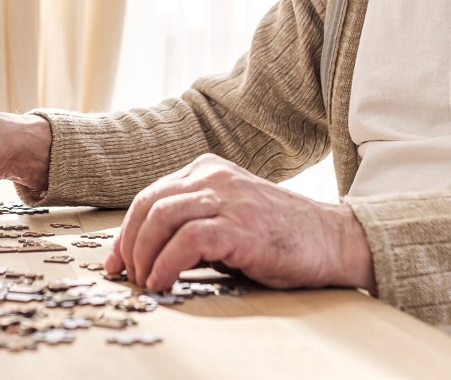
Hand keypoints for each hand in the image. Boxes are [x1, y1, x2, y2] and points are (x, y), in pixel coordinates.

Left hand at [105, 154, 375, 292]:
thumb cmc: (280, 234)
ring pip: (160, 218)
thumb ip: (194, 219)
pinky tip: (164, 281)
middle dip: (129, 244)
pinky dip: (166, 264)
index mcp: (207, 169)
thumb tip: (148, 252)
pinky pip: (186, 241)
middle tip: (126, 274)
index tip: (117, 260)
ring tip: (146, 281)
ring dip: (144, 256)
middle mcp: (213, 176)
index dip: (127, 231)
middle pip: (148, 205)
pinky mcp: (239, 226)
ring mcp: (226, 198)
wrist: (332, 239)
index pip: (150, 196)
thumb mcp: (230, 212)